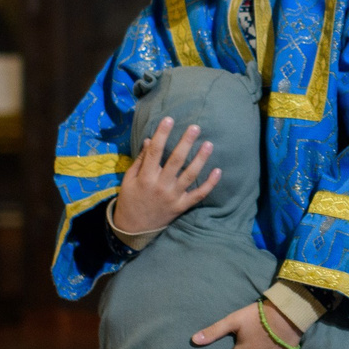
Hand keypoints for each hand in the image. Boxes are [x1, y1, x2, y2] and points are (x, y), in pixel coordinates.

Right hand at [111, 116, 217, 237]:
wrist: (134, 229)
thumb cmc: (130, 200)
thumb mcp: (129, 180)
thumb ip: (141, 160)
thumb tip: (150, 140)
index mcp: (146, 177)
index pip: (155, 152)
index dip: (162, 134)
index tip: (169, 119)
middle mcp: (161, 186)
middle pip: (176, 160)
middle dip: (185, 142)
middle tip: (195, 127)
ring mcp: (173, 197)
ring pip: (190, 175)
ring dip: (200, 159)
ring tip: (208, 144)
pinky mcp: (182, 206)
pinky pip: (198, 194)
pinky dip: (209, 184)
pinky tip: (218, 171)